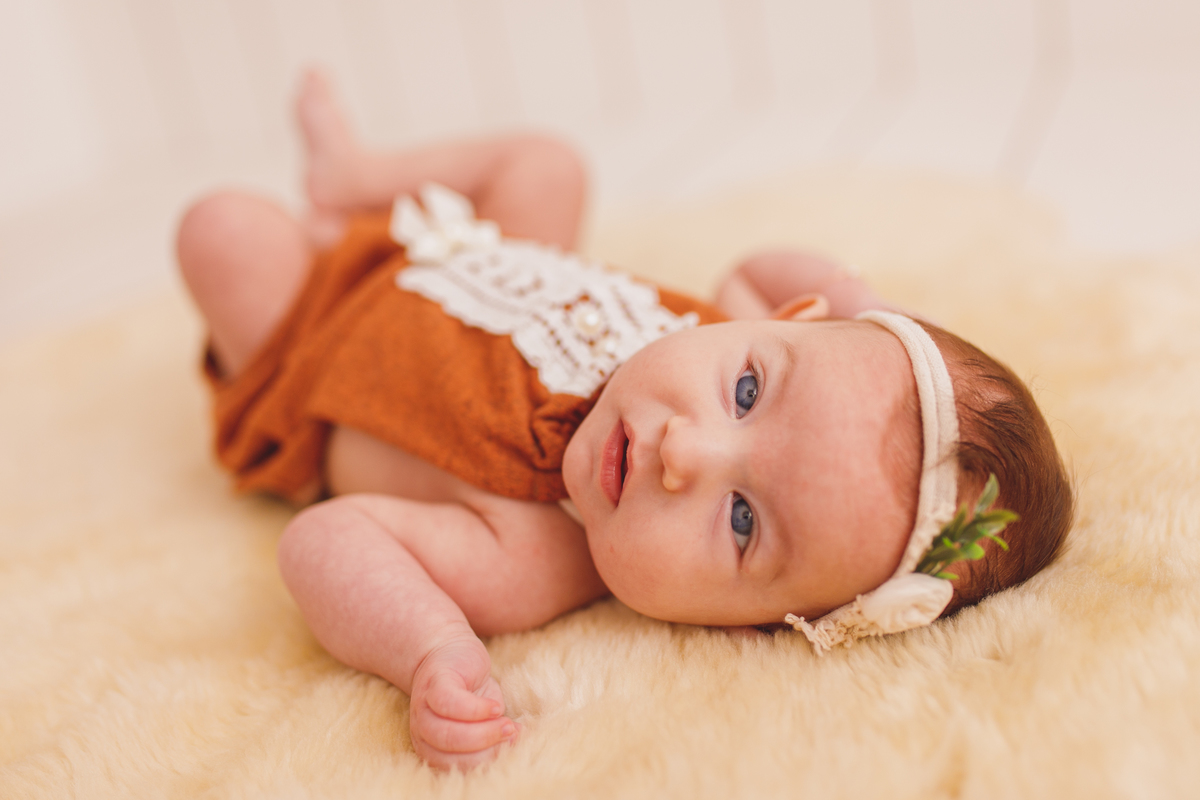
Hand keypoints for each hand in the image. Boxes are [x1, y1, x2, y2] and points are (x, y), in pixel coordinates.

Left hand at [408, 636, 517, 768]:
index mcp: (430, 745)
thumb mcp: (482, 716)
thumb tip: (516, 741)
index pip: (451, 765)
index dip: (482, 761)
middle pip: (445, 751)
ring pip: (443, 732)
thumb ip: (493, 732)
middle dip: (483, 749)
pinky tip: (495, 707)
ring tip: (507, 725)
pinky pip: (448, 703)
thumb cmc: (468, 689)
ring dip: (481, 734)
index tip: (509, 747)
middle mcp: (421, 729)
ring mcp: (423, 704)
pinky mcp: (435, 680)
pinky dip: (474, 710)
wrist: (450, 650)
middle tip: (510, 736)